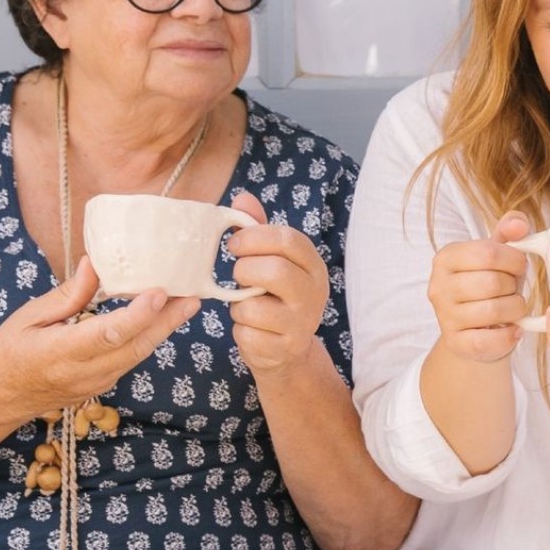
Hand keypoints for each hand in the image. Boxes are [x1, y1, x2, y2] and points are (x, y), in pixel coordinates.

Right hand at [0, 257, 199, 423]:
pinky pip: (132, 360)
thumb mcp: (28, 317)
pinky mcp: (104, 386)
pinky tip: (163, 319)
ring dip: (165, 329)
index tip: (159, 292)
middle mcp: (83, 373)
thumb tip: (96, 262)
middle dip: (168, 321)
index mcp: (59, 353)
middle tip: (194, 295)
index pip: (108, 335)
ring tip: (187, 302)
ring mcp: (97, 384)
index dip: (138, 315)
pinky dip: (150, 338)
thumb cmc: (8, 352)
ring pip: (139, 355)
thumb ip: (67, 294)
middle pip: (135, 347)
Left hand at [226, 191, 330, 374]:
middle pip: (273, 271)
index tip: (234, 244)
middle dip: (244, 271)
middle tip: (239, 275)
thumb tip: (242, 198)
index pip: (288, 239)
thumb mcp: (272, 261)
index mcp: (313, 264)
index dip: (254, 237)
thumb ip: (258, 230)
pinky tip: (253, 330)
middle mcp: (314, 292)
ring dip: (238, 307)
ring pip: (252, 306)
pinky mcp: (286, 348)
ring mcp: (302, 323)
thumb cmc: (274, 297)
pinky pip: (246, 334)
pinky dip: (240, 331)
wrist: (288, 351)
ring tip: (248, 307)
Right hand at [426, 211, 530, 362]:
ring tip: (513, 307)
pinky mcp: (455, 343)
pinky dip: (509, 335)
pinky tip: (512, 329)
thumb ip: (510, 231)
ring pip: (494, 311)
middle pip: (493, 283)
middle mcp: (438, 286)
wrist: (475, 327)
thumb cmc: (490, 283)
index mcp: (447, 257)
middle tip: (513, 289)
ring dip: (515, 309)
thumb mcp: (499, 253)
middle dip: (514, 286)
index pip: (488, 253)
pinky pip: (489, 340)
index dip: (513, 260)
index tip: (519, 266)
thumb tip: (520, 224)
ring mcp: (444, 316)